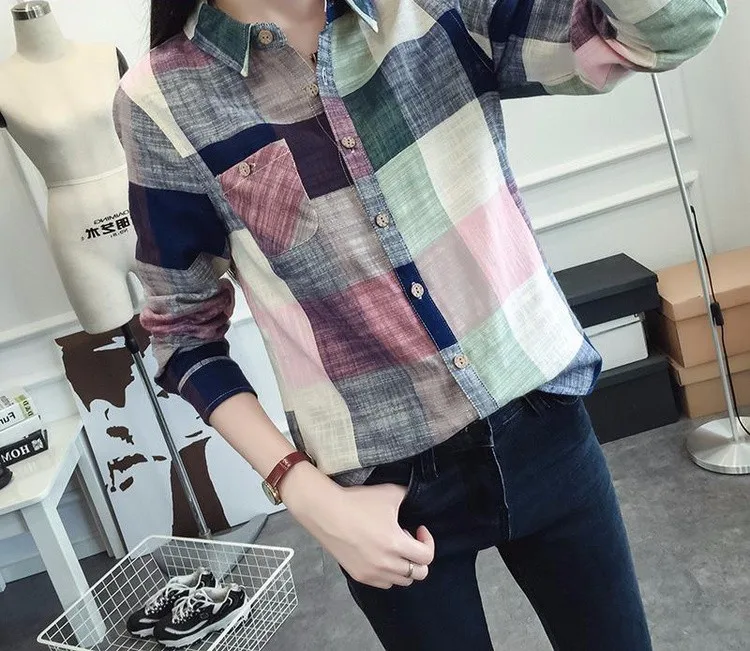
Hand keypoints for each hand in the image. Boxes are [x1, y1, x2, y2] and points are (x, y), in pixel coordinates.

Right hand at [282, 463, 434, 588]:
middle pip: (418, 574)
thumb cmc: (357, 501)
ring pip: (401, 581)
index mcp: (395, 544)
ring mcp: (371, 573)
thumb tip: (415, 499)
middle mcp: (385, 564)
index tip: (418, 529)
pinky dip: (389, 573)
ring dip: (404, 566)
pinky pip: (384, 583)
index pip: (426, 556)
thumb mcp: (390, 493)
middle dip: (419, 557)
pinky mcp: (359, 575)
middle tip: (408, 540)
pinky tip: (381, 555)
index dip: (428, 541)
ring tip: (393, 547)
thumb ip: (408, 497)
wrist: (325, 511)